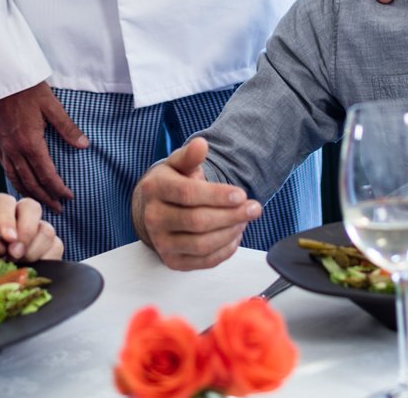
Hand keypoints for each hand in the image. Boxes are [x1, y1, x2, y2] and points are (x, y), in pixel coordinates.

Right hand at [0, 82, 88, 212]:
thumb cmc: (26, 88)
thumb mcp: (51, 105)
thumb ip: (67, 127)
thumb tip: (84, 145)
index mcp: (30, 143)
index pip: (46, 175)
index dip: (58, 189)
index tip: (68, 197)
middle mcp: (15, 150)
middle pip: (30, 182)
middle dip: (45, 198)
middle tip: (58, 209)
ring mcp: (3, 148)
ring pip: (15, 179)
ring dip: (29, 194)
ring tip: (40, 202)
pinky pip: (6, 169)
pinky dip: (15, 181)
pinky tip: (21, 183)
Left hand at [0, 194, 63, 263]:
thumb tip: (0, 246)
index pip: (5, 202)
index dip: (7, 218)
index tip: (7, 238)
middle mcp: (21, 212)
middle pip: (32, 208)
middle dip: (26, 232)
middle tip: (14, 254)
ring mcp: (38, 227)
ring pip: (46, 230)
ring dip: (33, 250)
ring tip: (17, 264)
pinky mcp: (50, 245)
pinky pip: (56, 247)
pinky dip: (44, 259)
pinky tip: (30, 268)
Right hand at [131, 138, 260, 270]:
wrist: (156, 208)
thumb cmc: (172, 183)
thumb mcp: (178, 164)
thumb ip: (190, 155)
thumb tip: (201, 144)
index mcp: (155, 189)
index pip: (188, 194)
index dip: (218, 196)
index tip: (241, 194)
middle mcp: (153, 218)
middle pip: (197, 221)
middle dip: (231, 215)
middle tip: (254, 208)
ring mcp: (161, 243)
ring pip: (202, 244)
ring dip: (230, 233)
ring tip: (244, 220)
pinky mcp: (171, 261)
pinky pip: (203, 261)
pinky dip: (225, 251)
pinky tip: (235, 235)